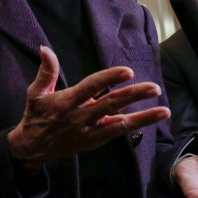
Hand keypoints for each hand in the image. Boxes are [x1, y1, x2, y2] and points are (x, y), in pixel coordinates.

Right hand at [7, 46, 169, 169]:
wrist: (32, 149)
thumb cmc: (36, 116)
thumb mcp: (36, 93)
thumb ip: (46, 71)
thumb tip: (45, 49)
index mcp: (67, 102)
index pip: (91, 87)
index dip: (109, 78)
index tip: (127, 72)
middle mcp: (81, 117)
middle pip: (112, 104)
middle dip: (134, 96)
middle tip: (154, 88)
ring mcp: (90, 131)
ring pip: (120, 123)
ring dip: (144, 117)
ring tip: (164, 111)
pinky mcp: (95, 141)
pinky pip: (117, 133)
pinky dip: (134, 126)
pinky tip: (151, 119)